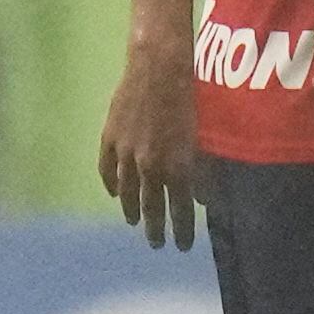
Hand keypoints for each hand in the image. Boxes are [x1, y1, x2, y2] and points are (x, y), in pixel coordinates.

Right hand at [96, 42, 199, 250]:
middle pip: (151, 206)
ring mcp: (126, 152)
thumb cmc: (194, 97)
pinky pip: (107, 169)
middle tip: (158, 244)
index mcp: (178, 167)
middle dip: (156, 228)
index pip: (181, 209)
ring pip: (127, 191)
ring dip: (132, 210)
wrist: (159, 67)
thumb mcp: (206, 138)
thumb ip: (206, 171)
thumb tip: (205, 200)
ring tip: (134, 222)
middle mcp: (150, 165)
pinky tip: (115, 194)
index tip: (183, 246)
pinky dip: (111, 184)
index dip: (182, 229)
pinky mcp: (111, 137)